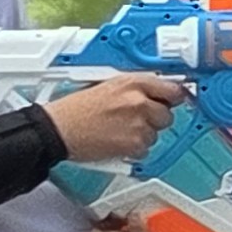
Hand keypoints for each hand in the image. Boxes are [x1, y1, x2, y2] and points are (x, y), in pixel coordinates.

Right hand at [44, 74, 183, 164]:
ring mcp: (138, 123)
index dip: (173, 97)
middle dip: (154, 118)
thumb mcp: (107, 85)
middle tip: (133, 120)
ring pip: (156, 133)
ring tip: (118, 130)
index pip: (172, 89)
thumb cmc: (76, 109)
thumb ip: (135, 88)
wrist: (57, 129)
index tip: (173, 101)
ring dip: (143, 134)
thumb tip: (157, 92)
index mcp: (133, 82)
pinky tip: (116, 141)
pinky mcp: (134, 144)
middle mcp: (139, 101)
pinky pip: (145, 148)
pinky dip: (134, 148)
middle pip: (167, 114)